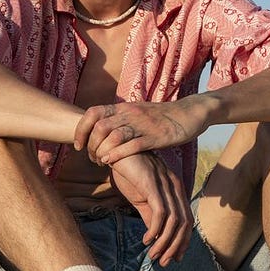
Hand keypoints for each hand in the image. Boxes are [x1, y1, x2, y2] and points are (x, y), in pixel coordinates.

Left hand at [75, 96, 214, 164]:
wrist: (191, 112)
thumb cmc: (164, 116)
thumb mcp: (139, 112)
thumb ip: (122, 119)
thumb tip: (103, 130)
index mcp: (125, 108)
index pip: (93, 113)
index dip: (81, 130)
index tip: (78, 145)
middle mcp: (131, 114)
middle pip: (99, 127)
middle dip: (90, 145)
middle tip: (91, 158)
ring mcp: (144, 125)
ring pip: (113, 136)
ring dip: (102, 151)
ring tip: (100, 162)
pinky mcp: (157, 136)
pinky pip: (133, 145)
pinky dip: (118, 154)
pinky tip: (110, 162)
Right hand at [109, 152, 192, 265]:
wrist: (114, 150)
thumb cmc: (129, 172)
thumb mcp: (142, 197)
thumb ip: (150, 214)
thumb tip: (157, 236)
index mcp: (175, 189)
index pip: (186, 220)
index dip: (183, 241)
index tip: (174, 258)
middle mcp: (174, 186)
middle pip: (184, 223)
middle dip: (176, 246)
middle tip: (165, 263)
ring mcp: (165, 184)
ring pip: (174, 221)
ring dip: (165, 242)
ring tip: (154, 255)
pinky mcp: (152, 183)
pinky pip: (160, 212)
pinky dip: (156, 230)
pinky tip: (147, 240)